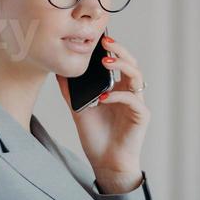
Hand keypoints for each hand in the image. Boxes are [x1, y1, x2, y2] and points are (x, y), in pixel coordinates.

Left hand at [57, 33, 150, 188]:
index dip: (111, 49)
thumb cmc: (95, 136)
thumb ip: (71, 90)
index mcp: (117, 88)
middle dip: (119, 50)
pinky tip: (103, 98)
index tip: (98, 38)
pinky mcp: (141, 116)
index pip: (118, 62)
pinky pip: (133, 99)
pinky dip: (118, 96)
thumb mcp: (78, 109)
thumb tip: (58, 71)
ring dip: (122, 65)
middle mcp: (129, 92)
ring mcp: (137, 103)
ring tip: (105, 61)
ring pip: (137, 76)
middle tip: (105, 42)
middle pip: (131, 63)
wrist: (105, 162)